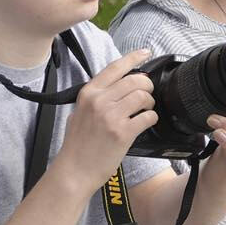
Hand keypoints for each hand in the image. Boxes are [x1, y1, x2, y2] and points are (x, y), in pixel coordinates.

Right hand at [53, 47, 158, 196]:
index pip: (115, 67)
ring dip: (149, 103)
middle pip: (135, 80)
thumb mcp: (80, 112)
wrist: (74, 172)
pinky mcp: (122, 132)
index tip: (145, 52)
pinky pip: (148, 116)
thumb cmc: (78, 145)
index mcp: (88, 93)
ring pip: (143, 96)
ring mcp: (111, 116)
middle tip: (146, 95)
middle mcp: (99, 101)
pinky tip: (146, 122)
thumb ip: (97, 97)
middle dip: (147, 86)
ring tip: (145, 110)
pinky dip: (151, 118)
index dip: (134, 57)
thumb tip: (119, 86)